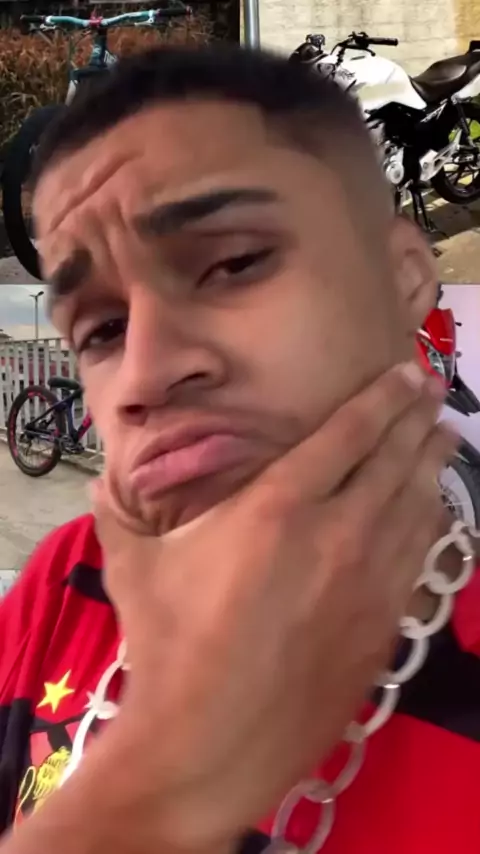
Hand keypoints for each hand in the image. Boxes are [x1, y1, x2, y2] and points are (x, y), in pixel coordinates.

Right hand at [92, 362, 454, 848]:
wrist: (212, 744)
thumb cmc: (171, 647)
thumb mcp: (136, 568)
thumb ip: (122, 514)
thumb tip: (100, 479)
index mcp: (278, 507)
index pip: (347, 435)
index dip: (382, 398)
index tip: (406, 373)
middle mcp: (337, 533)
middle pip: (392, 461)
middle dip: (415, 420)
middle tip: (433, 392)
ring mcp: (369, 581)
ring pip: (416, 506)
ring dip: (432, 464)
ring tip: (444, 436)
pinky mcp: (383, 624)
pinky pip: (420, 558)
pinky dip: (432, 523)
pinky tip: (435, 510)